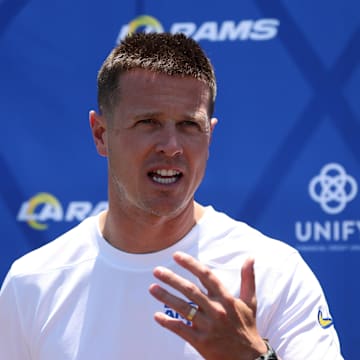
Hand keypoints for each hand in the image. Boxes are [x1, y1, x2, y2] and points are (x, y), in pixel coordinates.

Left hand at [149, 251, 266, 359]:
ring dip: (165, 297)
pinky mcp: (201, 342)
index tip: (177, 256)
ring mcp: (208, 326)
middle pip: (190, 290)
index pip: (206, 276)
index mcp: (226, 298)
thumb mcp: (250, 302)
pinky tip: (157, 316)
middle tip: (156, 271)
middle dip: (172, 279)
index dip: (191, 264)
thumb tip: (250, 258)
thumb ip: (247, 279)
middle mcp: (216, 310)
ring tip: (152, 288)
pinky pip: (181, 329)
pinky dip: (168, 323)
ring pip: (183, 308)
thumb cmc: (247, 327)